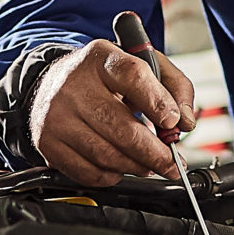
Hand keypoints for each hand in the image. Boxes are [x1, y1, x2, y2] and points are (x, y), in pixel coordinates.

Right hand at [28, 40, 195, 186]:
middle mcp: (74, 85)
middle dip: (155, 153)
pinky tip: (121, 167)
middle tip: (172, 163)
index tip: (173, 123)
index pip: (132, 77)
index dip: (157, 103)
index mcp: (101, 58)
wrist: (50, 82)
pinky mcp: (47, 141)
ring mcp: (57, 115)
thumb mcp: (143, 65)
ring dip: (136, 167)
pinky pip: (87, 171)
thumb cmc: (104, 77)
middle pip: (121, 127)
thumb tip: (185, 122)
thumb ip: (175, 87)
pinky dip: (111, 176)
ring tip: (150, 165)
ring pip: (106, 155)